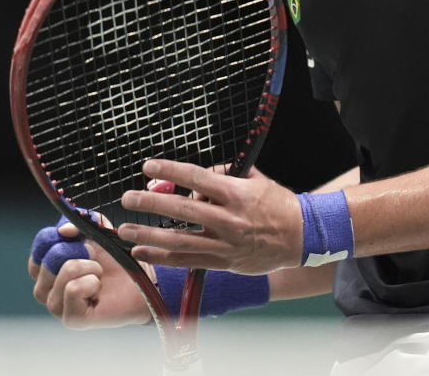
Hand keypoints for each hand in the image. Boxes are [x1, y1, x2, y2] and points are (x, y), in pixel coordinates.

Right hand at [27, 216, 153, 328]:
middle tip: (95, 259)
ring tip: (98, 275)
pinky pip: (73, 289)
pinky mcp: (71, 319)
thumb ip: (79, 223)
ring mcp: (56, 306)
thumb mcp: (97, 232)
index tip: (82, 239)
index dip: (63, 236)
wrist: (140, 282)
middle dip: (79, 251)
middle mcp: (45, 288)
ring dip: (89, 266)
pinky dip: (91, 283)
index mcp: (46, 267)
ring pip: (64, 271)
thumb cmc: (115, 259)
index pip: (41, 244)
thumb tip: (63, 230)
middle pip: (50, 257)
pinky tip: (98, 290)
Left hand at [117, 160, 301, 274]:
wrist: (302, 236)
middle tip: (128, 198)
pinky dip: (161, 258)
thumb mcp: (255, 178)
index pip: (196, 177)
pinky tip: (142, 253)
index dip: (169, 170)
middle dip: (151, 203)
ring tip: (125, 230)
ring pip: (179, 240)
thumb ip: (225, 173)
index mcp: (236, 193)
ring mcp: (225, 244)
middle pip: (182, 209)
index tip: (148, 166)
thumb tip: (195, 176)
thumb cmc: (278, 204)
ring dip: (148, 235)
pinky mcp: (224, 262)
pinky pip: (187, 260)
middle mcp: (228, 219)